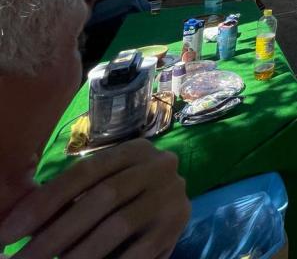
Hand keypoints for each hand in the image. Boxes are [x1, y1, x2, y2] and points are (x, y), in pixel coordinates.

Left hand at [0, 139, 189, 258]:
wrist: (170, 206)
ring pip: (118, 225)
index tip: (9, 232)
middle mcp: (159, 165)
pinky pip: (139, 252)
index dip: (44, 201)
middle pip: (102, 197)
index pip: (85, 171)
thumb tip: (17, 223)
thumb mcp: (101, 187)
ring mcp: (171, 195)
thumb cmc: (126, 197)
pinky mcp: (177, 226)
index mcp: (134, 150)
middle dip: (56, 233)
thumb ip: (68, 200)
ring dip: (78, 254)